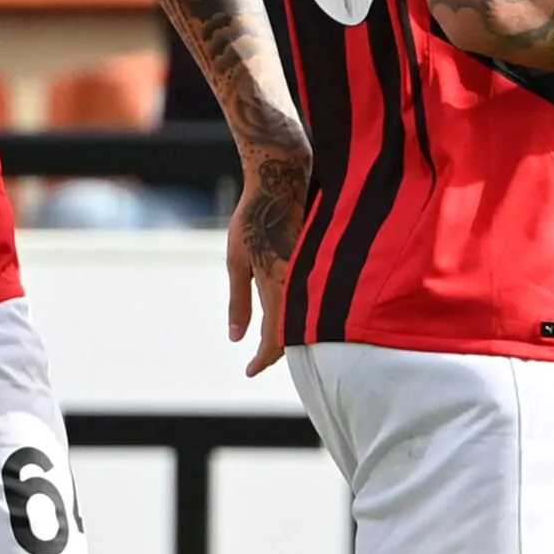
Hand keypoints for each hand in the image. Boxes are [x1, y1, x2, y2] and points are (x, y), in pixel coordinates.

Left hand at [227, 144, 307, 376]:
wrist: (283, 181)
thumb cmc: (252, 219)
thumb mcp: (236, 260)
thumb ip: (239, 301)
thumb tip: (235, 338)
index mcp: (278, 287)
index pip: (274, 339)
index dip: (261, 360)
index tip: (249, 372)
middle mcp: (299, 285)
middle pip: (293, 334)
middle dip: (275, 352)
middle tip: (258, 363)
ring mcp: (311, 274)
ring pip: (303, 318)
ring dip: (288, 334)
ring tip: (270, 343)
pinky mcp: (318, 263)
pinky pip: (311, 298)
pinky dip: (299, 312)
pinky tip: (289, 314)